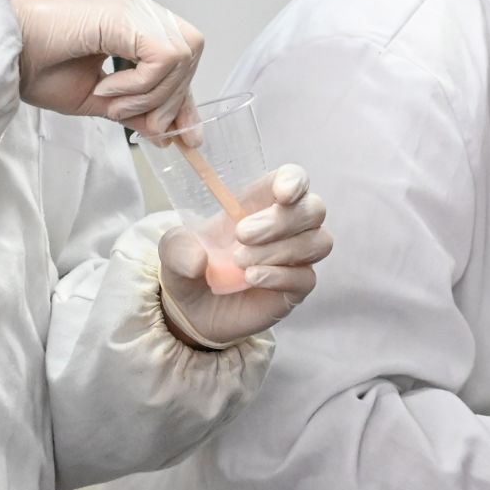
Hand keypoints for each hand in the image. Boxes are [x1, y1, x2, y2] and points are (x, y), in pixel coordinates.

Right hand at [10, 0, 201, 134]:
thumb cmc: (33, 68)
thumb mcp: (94, 98)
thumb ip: (134, 110)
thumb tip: (167, 134)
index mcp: (127, 16)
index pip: (178, 53)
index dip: (184, 94)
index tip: (185, 135)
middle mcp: (133, 2)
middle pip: (189, 49)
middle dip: (173, 98)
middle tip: (139, 122)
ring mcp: (129, 1)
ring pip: (181, 54)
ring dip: (152, 94)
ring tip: (111, 102)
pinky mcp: (123, 11)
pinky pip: (163, 56)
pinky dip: (142, 84)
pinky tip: (106, 88)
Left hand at [157, 165, 330, 347]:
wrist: (191, 310)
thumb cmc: (189, 266)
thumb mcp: (172, 251)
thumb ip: (178, 247)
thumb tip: (199, 259)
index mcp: (259, 202)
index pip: (294, 179)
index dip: (295, 181)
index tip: (282, 194)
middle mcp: (285, 226)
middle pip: (314, 209)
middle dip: (281, 220)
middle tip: (242, 235)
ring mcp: (294, 258)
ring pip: (317, 242)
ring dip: (279, 249)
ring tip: (240, 262)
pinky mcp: (295, 288)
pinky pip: (306, 277)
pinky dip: (279, 275)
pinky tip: (251, 278)